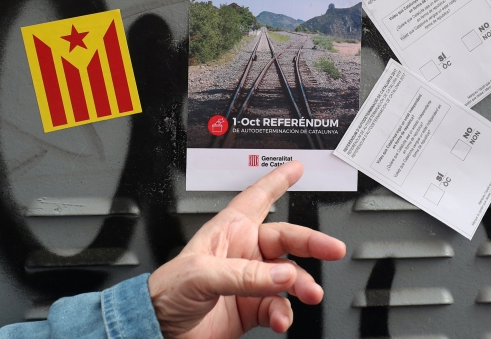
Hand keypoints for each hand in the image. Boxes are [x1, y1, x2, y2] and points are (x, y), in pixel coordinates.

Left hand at [147, 162, 345, 337]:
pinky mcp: (252, 308)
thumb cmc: (167, 292)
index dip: (277, 181)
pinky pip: (279, 306)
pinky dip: (285, 313)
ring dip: (301, 285)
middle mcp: (243, 252)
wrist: (158, 331)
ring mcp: (249, 281)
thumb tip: (284, 274)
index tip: (297, 168)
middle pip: (287, 239)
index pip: (258, 197)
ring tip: (307, 294)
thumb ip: (246, 274)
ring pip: (288, 276)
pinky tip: (281, 318)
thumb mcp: (203, 274)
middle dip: (312, 243)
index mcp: (229, 230)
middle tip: (332, 250)